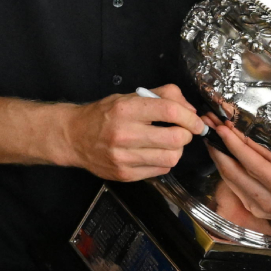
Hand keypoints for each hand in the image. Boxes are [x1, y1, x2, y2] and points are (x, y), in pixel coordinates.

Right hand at [56, 86, 206, 180]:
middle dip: (186, 135)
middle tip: (182, 132)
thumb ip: (162, 96)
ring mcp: (123, 157)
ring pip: (171, 158)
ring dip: (177, 150)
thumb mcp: (129, 96)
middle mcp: (124, 133)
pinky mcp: (125, 174)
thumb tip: (190, 111)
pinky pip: (160, 170)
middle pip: (176, 138)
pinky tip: (154, 153)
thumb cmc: (104, 114)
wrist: (73, 137)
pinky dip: (164, 162)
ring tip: (168, 143)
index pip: (170, 111)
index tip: (197, 122)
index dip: (190, 117)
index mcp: (126, 109)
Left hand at [207, 121, 270, 232]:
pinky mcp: (253, 203)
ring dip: (217, 152)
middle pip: (239, 169)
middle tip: (209, 119)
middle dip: (222, 144)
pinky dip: (221, 165)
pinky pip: (232, 183)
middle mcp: (270, 200)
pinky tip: (216, 148)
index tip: (229, 128)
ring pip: (230, 176)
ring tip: (207, 128)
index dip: (243, 148)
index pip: (261, 168)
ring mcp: (259, 204)